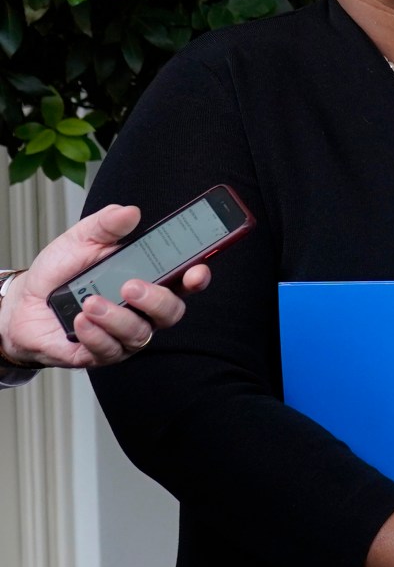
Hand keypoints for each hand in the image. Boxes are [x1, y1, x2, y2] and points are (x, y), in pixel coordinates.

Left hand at [1, 204, 210, 370]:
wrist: (23, 302)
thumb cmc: (59, 273)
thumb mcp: (81, 240)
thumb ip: (106, 225)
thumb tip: (129, 212)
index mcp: (148, 279)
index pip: (184, 282)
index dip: (197, 278)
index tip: (196, 271)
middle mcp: (142, 311)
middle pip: (171, 313)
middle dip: (156, 301)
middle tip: (130, 286)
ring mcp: (123, 335)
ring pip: (140, 334)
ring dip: (116, 318)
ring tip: (90, 302)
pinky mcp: (100, 354)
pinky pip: (109, 351)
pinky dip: (94, 335)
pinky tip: (79, 320)